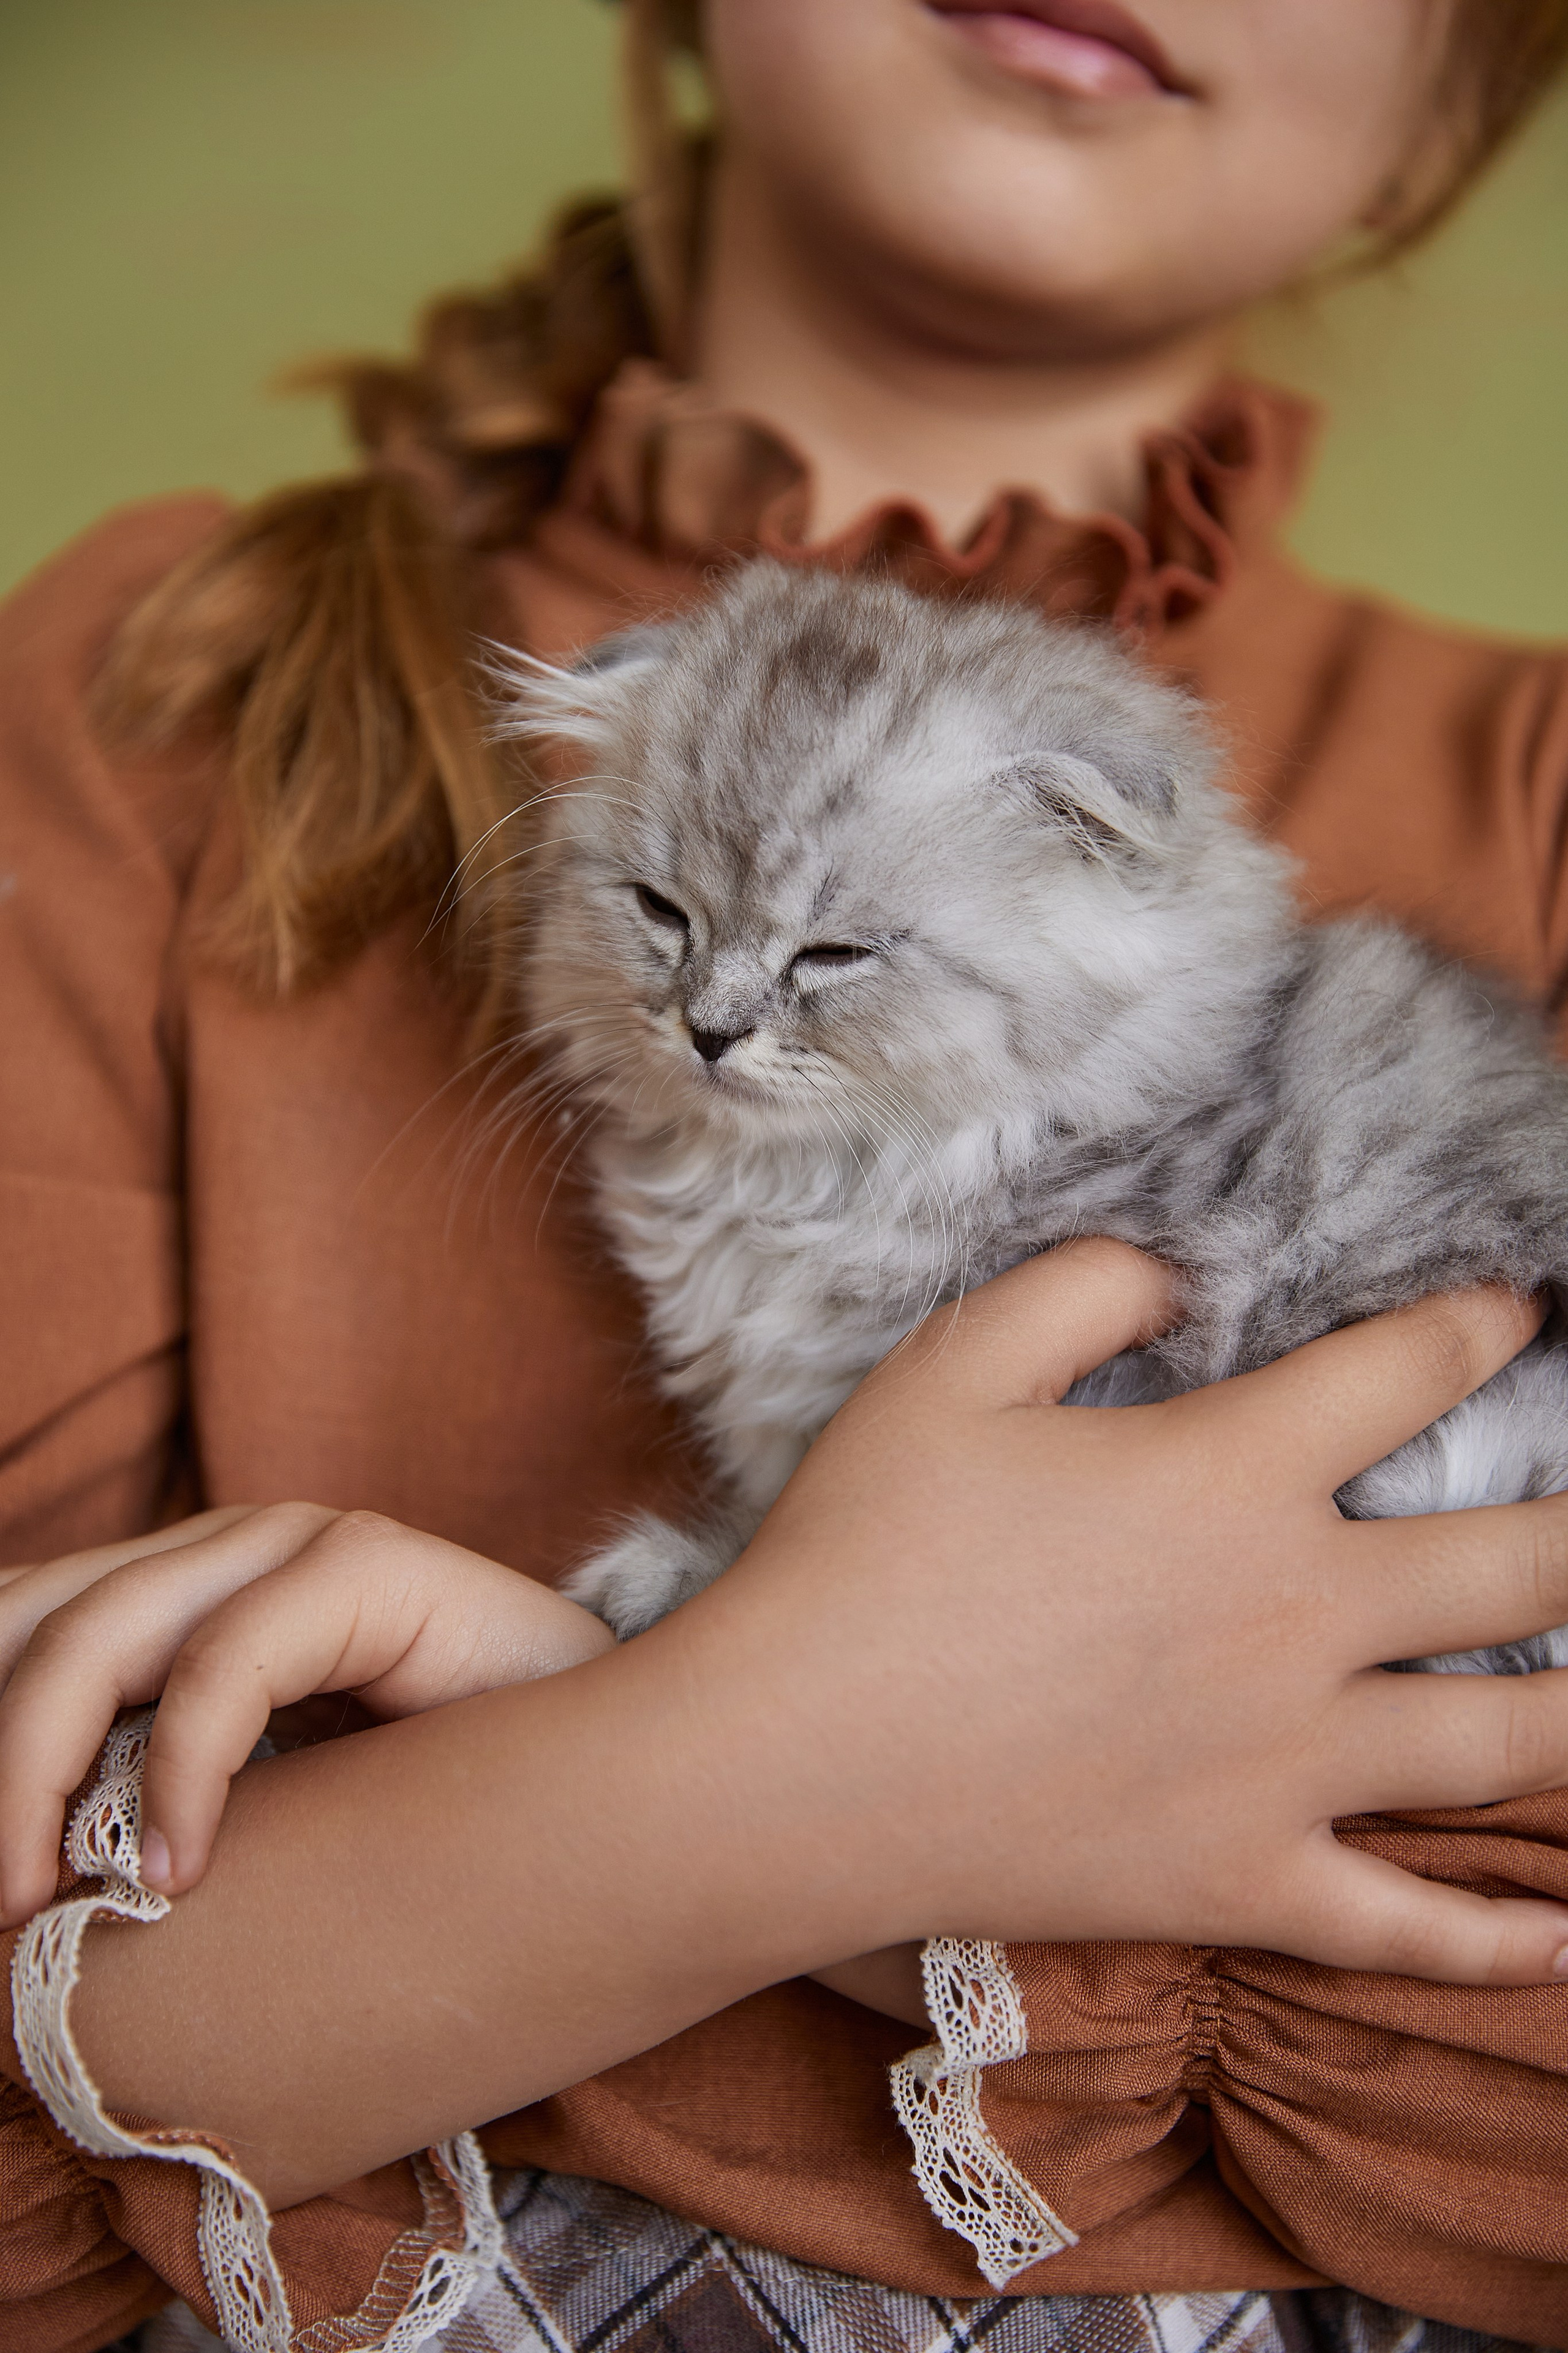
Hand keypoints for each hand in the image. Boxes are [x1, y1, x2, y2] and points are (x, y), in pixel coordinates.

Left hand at [0, 1505, 611, 1922]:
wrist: (623, 1787)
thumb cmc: (433, 1821)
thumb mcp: (250, 1815)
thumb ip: (140, 1805)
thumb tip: (24, 1881)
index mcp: (178, 1598)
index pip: (18, 1628)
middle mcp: (221, 1553)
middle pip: (30, 1628)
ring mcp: (294, 1547)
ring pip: (94, 1640)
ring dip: (28, 1779)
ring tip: (30, 1904)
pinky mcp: (368, 1564)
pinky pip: (223, 1663)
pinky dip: (175, 1773)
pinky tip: (174, 1873)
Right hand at [708, 1239, 1567, 1985]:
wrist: (791, 1763)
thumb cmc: (861, 1551)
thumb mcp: (948, 1366)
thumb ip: (1082, 1289)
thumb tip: (1182, 1282)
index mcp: (1232, 1476)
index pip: (1407, 1374)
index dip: (1480, 1328)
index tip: (1519, 1315)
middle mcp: (1297, 1617)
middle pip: (1520, 1565)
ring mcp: (1284, 1766)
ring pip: (1505, 1743)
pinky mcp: (1242, 1882)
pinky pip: (1403, 1929)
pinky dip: (1501, 1949)